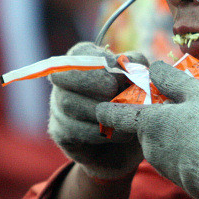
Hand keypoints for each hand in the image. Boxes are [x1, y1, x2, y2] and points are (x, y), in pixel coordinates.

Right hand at [48, 42, 146, 179]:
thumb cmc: (134, 105)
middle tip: (115, 91)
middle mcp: (63, 81)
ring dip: (101, 110)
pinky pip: (74, 129)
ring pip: (69, 103)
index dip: (98, 61)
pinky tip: (120, 133)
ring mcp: (57, 106)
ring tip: (126, 116)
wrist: (127, 145)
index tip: (118, 71)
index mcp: (84, 61)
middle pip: (64, 75)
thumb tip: (130, 65)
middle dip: (93, 82)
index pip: (79, 53)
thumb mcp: (141, 82)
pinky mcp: (60, 131)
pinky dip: (101, 132)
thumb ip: (137, 67)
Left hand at [95, 61, 198, 198]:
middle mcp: (150, 146)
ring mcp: (163, 165)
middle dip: (160, 115)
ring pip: (163, 140)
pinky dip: (185, 148)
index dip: (109, 108)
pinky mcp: (177, 178)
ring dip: (175, 131)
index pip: (116, 115)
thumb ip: (173, 80)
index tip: (102, 106)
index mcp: (149, 123)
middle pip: (147, 125)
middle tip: (186, 104)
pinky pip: (176, 157)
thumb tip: (154, 68)